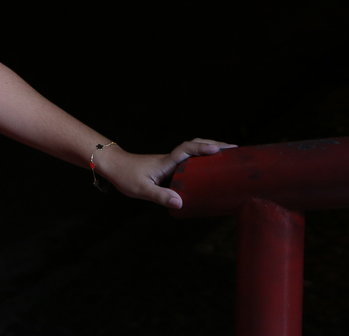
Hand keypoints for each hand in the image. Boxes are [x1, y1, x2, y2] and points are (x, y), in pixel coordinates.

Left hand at [97, 139, 234, 209]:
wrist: (113, 165)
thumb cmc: (126, 176)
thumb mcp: (142, 190)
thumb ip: (160, 196)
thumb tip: (180, 203)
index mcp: (167, 161)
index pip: (188, 150)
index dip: (203, 148)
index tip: (219, 149)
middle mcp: (170, 158)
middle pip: (195, 145)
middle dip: (215, 144)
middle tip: (235, 149)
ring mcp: (169, 160)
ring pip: (193, 149)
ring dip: (210, 148)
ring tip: (228, 154)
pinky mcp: (168, 165)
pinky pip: (189, 157)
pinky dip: (202, 156)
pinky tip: (208, 165)